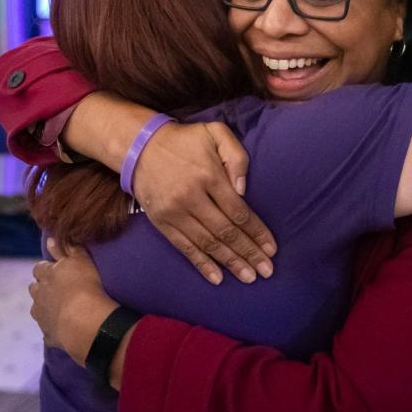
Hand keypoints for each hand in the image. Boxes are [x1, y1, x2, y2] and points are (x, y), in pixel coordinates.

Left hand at [29, 239, 117, 365]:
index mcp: (47, 275)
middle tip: (56, 288)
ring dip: (44, 306)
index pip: (40, 267)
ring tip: (59, 307)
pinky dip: (52, 327)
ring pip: (37, 308)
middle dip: (42, 286)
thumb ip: (66, 248)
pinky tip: (62, 328)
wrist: (83, 320)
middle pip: (34, 287)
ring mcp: (41, 314)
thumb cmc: (85, 285)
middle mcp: (39, 294)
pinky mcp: (47, 332)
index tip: (55, 269)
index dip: (47, 268)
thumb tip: (51, 238)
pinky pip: (47, 329)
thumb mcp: (80, 260)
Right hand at [134, 121, 277, 284]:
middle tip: (266, 271)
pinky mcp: (161, 222)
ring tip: (248, 277)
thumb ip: (236, 156)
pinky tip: (217, 278)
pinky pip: (184, 247)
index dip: (257, 232)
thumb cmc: (186, 140)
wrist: (140, 146)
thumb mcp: (215, 133)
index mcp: (208, 175)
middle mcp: (191, 197)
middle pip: (225, 231)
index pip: (238, 211)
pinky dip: (201, 264)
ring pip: (207, 243)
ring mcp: (174, 212)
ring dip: (230, 263)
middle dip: (248, 253)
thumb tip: (243, 190)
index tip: (271, 249)